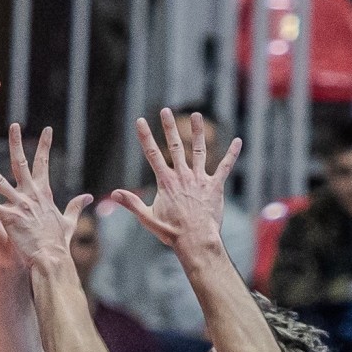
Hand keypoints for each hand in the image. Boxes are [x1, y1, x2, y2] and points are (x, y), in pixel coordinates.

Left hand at [0, 124, 91, 269]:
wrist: (51, 258)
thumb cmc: (58, 243)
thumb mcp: (69, 222)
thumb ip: (76, 207)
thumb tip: (87, 197)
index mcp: (43, 194)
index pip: (44, 164)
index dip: (45, 146)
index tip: (47, 130)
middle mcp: (31, 195)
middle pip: (22, 163)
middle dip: (17, 143)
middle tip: (14, 125)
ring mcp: (19, 205)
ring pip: (0, 181)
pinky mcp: (9, 218)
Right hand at [110, 107, 241, 254]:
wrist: (195, 240)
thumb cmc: (171, 232)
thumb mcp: (147, 218)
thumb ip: (132, 203)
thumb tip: (114, 194)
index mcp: (165, 182)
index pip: (152, 154)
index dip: (145, 137)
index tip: (140, 121)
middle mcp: (182, 176)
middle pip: (174, 146)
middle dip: (169, 127)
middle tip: (166, 111)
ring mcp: (199, 179)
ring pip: (198, 150)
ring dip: (197, 131)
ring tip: (196, 115)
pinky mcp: (214, 186)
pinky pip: (224, 167)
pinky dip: (231, 154)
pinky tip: (238, 142)